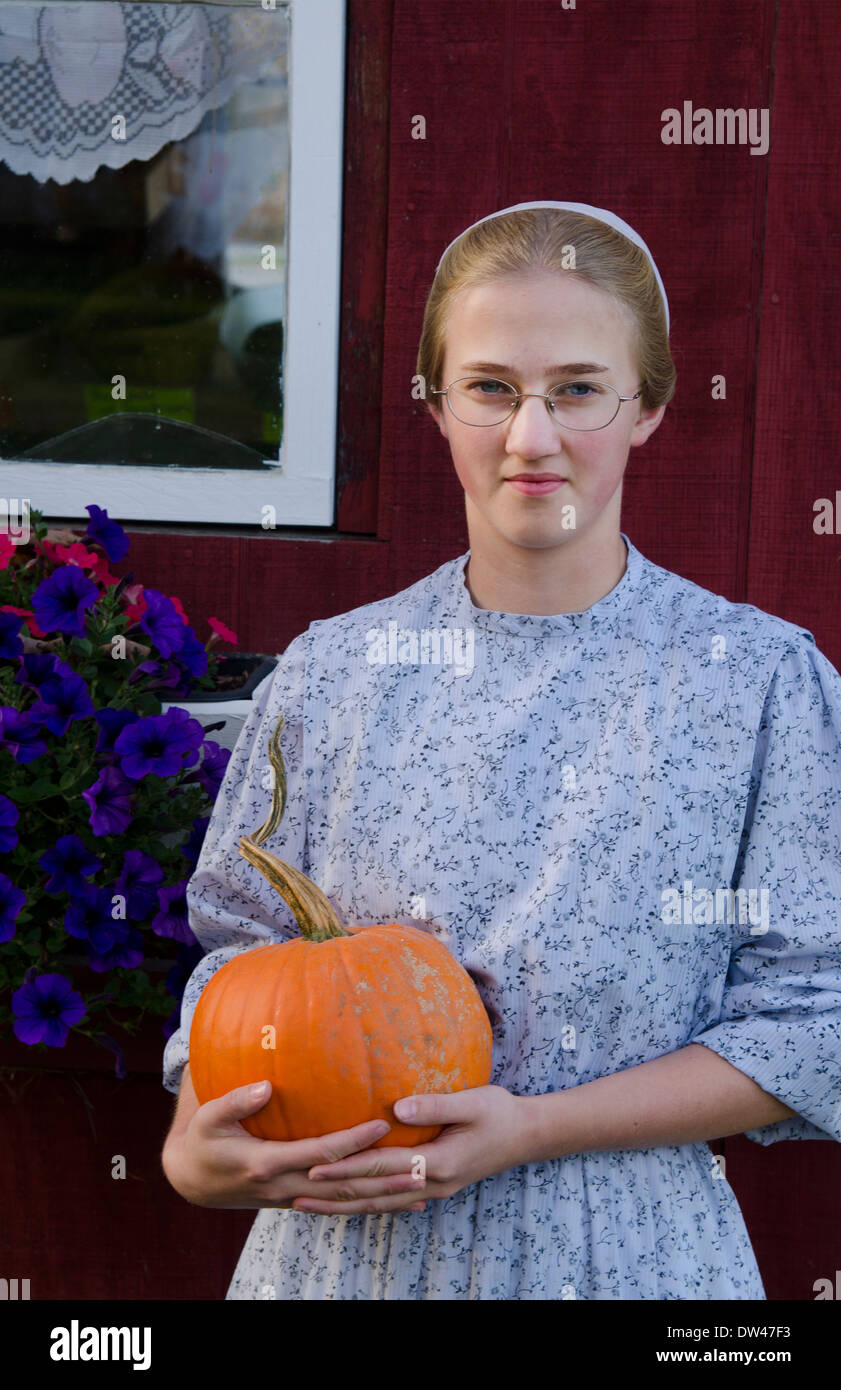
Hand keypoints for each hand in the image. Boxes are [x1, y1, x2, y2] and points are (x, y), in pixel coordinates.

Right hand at [162, 1077, 426, 1211]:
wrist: (192, 1180)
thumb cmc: (202, 1139)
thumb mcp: (208, 1117)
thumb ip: (235, 1100)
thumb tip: (265, 1086)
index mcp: (267, 1163)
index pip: (321, 1154)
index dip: (353, 1141)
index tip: (382, 1123)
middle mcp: (285, 1187)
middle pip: (343, 1187)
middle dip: (382, 1178)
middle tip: (419, 1165)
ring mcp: (292, 1198)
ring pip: (344, 1203)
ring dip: (382, 1198)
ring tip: (420, 1188)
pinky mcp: (296, 1201)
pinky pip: (337, 1206)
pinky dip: (366, 1204)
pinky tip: (394, 1201)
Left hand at [290, 1085, 531, 1214]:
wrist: (528, 1135)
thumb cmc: (499, 1113)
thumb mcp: (471, 1102)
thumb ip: (434, 1106)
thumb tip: (396, 1107)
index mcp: (436, 1163)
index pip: (379, 1167)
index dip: (345, 1168)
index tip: (313, 1168)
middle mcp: (431, 1183)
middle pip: (373, 1195)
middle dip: (333, 1196)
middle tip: (295, 1196)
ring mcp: (433, 1189)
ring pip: (380, 1204)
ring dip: (344, 1206)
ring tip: (311, 1205)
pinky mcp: (435, 1186)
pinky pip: (393, 1200)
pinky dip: (367, 1204)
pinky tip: (351, 1204)